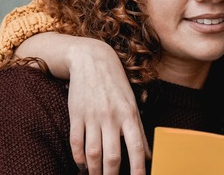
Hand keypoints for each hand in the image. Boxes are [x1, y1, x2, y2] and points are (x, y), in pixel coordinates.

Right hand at [65, 38, 149, 174]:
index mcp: (129, 114)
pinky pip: (76, 143)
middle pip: (112, 156)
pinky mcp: (76, 115)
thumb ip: (139, 130)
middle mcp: (111, 117)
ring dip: (94, 171)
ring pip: (92, 154)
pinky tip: (83, 165)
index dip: (138, 168)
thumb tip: (148, 155)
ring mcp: (92, 116)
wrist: (92, 60)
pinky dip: (78, 158)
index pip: (137, 147)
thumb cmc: (116, 84)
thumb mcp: (132, 103)